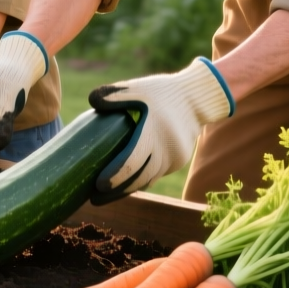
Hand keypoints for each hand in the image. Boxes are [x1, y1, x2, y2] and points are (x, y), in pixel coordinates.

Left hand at [88, 56, 233, 200]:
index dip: (115, 176)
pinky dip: (141, 181)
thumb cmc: (163, 92)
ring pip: (148, 180)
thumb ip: (115, 94)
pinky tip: (125, 185)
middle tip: (94, 199)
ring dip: (128, 189)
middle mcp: (165, 151)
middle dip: (116, 192)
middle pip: (139, 179)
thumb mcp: (139, 88)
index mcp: (153, 133)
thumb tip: (91, 101)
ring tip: (105, 196)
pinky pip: (156, 175)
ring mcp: (174, 159)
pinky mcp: (178, 162)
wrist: (196, 99)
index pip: (132, 162)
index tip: (98, 185)